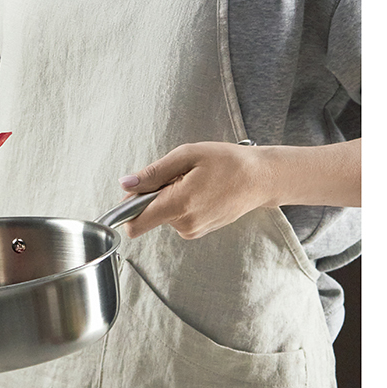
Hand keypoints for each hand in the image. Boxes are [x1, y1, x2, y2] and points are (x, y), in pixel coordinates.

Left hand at [119, 141, 270, 239]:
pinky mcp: (198, 231)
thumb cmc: (228, 162)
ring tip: (194, 182)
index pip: (135, 223)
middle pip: (148, 215)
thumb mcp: (187, 156)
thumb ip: (153, 173)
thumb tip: (126, 184)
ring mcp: (192, 230)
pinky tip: (200, 192)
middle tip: (178, 176)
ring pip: (163, 215)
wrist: (261, 179)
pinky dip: (181, 204)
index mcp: (179, 204)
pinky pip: (176, 217)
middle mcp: (184, 224)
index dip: (126, 209)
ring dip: (170, 198)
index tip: (132, 194)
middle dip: (154, 195)